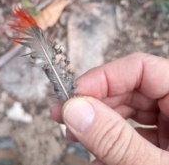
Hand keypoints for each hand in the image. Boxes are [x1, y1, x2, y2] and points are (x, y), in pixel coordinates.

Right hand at [51, 53, 168, 164]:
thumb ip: (115, 140)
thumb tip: (73, 109)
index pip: (142, 69)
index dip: (104, 76)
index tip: (75, 94)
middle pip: (130, 89)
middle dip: (95, 102)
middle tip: (66, 116)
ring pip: (128, 111)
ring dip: (100, 123)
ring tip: (77, 138)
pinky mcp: (166, 144)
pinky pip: (134, 133)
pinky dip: (112, 142)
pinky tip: (97, 157)